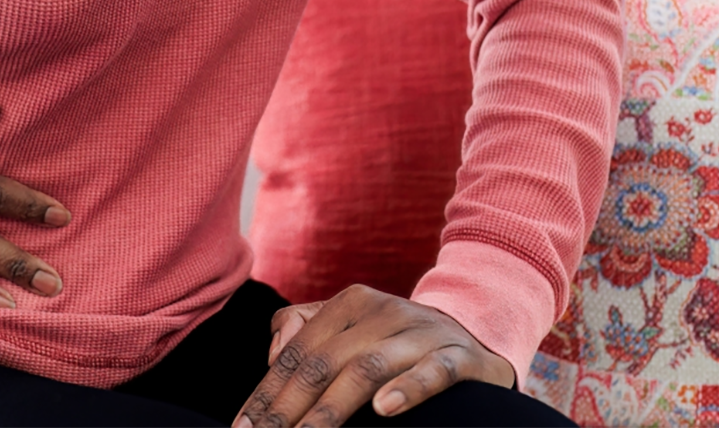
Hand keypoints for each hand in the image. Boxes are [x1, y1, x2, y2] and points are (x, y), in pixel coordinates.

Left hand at [233, 285, 514, 427]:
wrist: (476, 334)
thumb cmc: (396, 341)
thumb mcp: (350, 328)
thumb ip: (305, 331)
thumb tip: (272, 355)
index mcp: (351, 302)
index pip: (298, 350)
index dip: (267, 391)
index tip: (243, 427)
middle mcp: (384, 311)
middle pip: (324, 361)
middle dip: (288, 406)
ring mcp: (422, 332)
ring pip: (367, 368)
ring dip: (332, 408)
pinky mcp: (458, 357)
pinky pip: (431, 372)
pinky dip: (406, 390)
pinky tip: (383, 410)